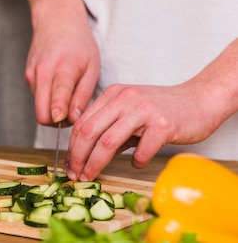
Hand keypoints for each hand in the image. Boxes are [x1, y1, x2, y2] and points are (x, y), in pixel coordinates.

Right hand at [26, 0, 99, 127]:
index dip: (59, 116)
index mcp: (64, 69)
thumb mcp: (92, 66)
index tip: (62, 123)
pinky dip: (47, 100)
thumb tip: (74, 118)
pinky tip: (57, 87)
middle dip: (56, 123)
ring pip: (38, 108)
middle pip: (41, 112)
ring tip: (68, 99)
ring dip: (52, 111)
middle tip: (72, 117)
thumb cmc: (79, 43)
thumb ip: (83, 94)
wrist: (56, 20)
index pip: (57, 98)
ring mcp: (32, 74)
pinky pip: (37, 98)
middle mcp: (43, 73)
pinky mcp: (27, 76)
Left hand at [65, 81, 230, 180]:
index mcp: (113, 94)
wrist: (200, 99)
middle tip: (75, 174)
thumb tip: (88, 155)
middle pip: (90, 131)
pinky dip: (136, 161)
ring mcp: (144, 110)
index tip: (70, 164)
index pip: (83, 122)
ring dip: (96, 163)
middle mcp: (125, 99)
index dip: (72, 146)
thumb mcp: (130, 113)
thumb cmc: (163, 109)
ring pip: (108, 141)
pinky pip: (142, 149)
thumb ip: (111, 130)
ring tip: (92, 176)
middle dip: (78, 156)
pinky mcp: (163, 124)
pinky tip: (136, 164)